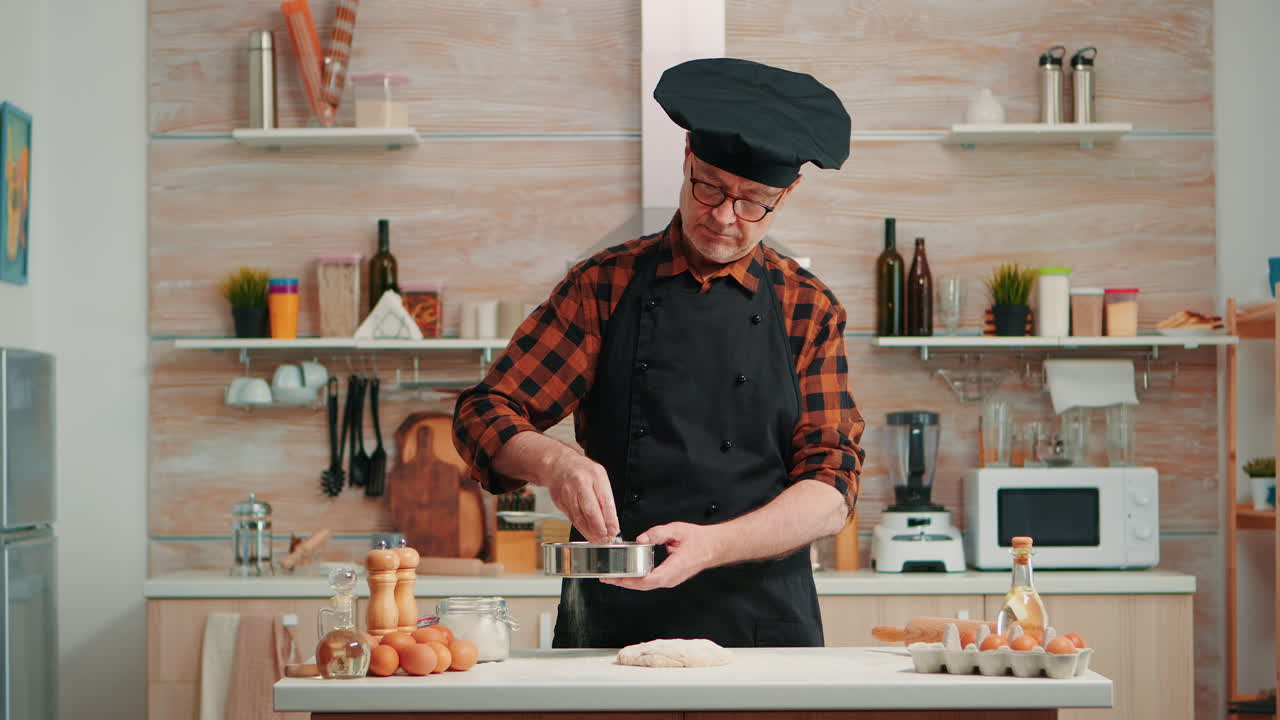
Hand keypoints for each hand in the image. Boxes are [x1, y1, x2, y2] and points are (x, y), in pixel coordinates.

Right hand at [544, 451, 618, 543]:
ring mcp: (568, 493)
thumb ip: (605, 496)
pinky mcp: (560, 501)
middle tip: (606, 537)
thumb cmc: (583, 471)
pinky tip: (587, 533)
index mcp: (594, 476)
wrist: (559, 465)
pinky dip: (581, 528)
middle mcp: (580, 484)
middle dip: (599, 527)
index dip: (610, 518)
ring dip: (590, 531)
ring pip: (579, 517)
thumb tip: (611, 519)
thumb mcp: (599, 477)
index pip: (605, 500)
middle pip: (590, 510)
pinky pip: (572, 518)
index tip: (615, 529)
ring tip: (598, 539)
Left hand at [601, 522, 724, 590]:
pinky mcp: (669, 578)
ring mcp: (670, 580)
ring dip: (629, 582)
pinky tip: (627, 574)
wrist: (713, 547)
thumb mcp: (677, 530)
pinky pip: (650, 582)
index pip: (649, 579)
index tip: (617, 577)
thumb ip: (657, 534)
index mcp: (674, 568)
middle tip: (607, 578)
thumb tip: (641, 539)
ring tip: (612, 577)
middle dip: (624, 582)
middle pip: (643, 586)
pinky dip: (637, 579)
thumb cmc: (699, 540)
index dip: (631, 580)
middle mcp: (671, 578)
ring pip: (646, 586)